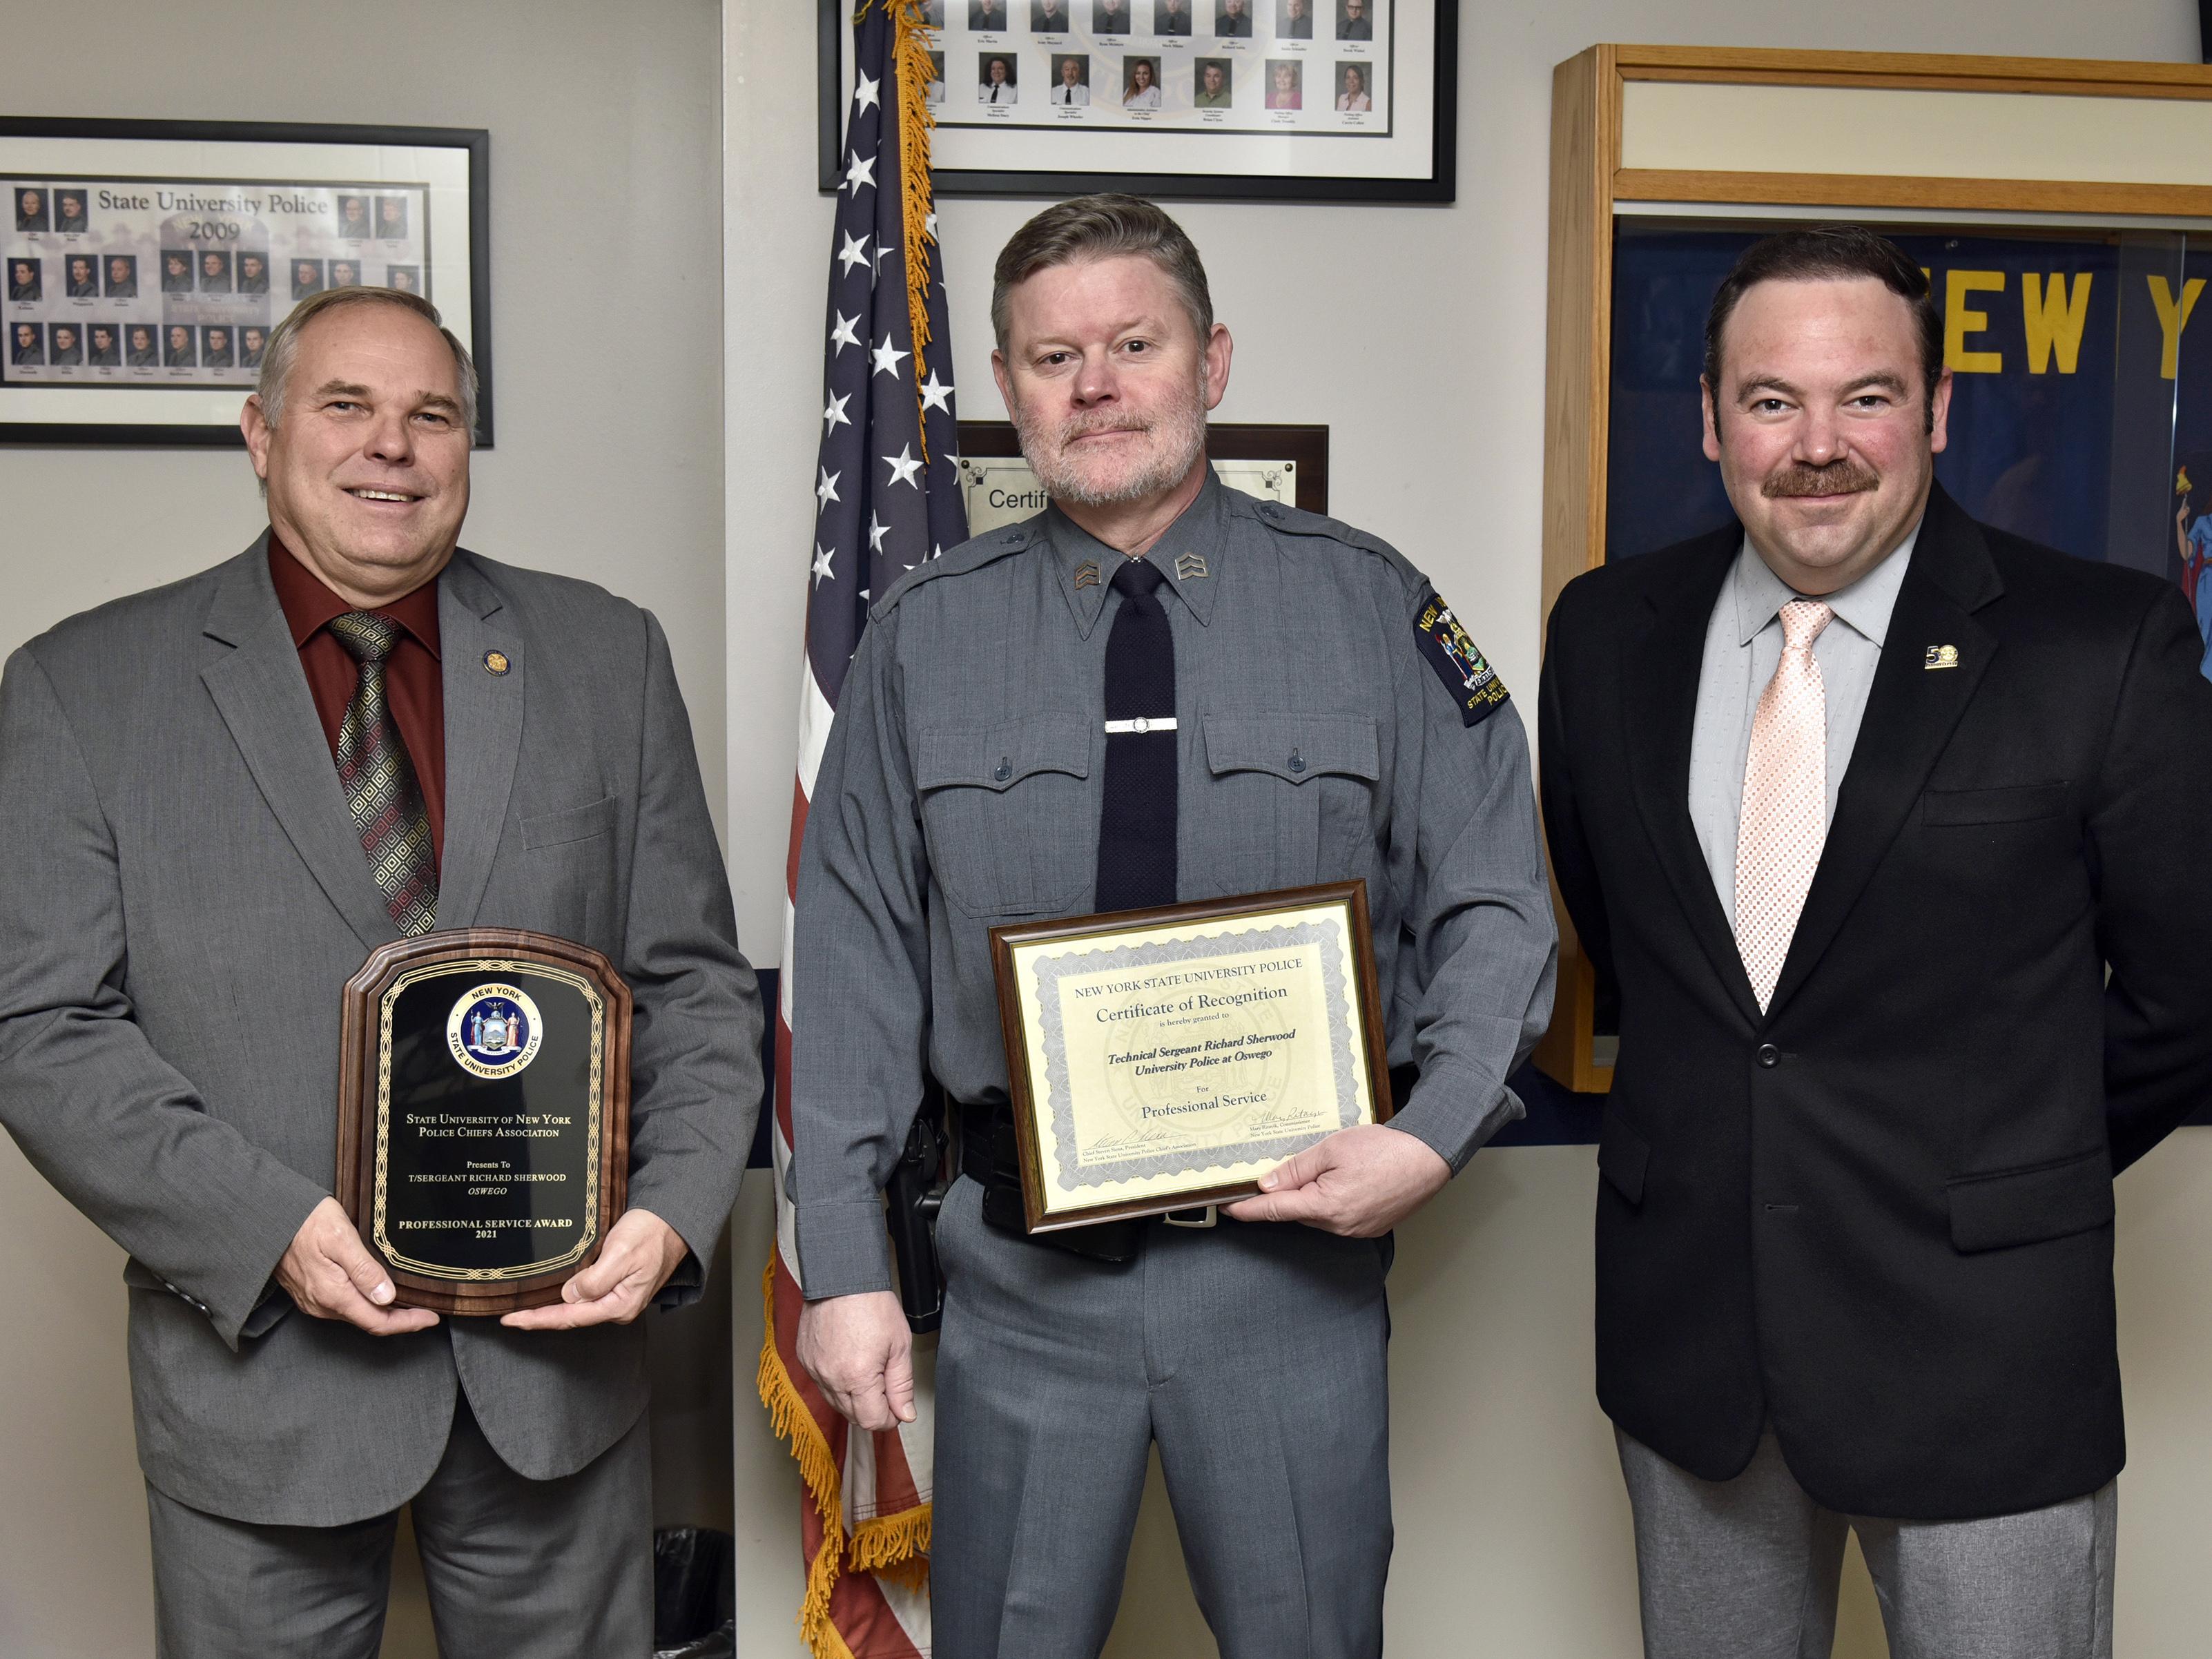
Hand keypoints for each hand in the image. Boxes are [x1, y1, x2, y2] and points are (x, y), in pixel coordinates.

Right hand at [276, 1195, 439, 1335]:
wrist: (269, 1218)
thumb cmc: (306, 1222)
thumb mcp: (342, 1239)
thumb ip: (364, 1270)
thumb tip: (387, 1297)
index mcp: (334, 1295)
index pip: (378, 1322)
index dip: (407, 1323)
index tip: (431, 1317)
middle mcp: (323, 1305)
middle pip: (369, 1322)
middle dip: (400, 1319)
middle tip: (426, 1309)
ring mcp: (315, 1302)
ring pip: (356, 1315)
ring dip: (383, 1313)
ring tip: (409, 1301)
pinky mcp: (310, 1294)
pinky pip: (344, 1307)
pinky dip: (366, 1305)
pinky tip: (378, 1293)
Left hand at [500, 1208, 688, 1330]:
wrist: (674, 1219)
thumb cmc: (652, 1233)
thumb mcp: (620, 1254)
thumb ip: (594, 1280)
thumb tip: (569, 1296)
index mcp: (620, 1305)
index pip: (570, 1317)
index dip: (537, 1320)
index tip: (511, 1320)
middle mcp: (619, 1306)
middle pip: (572, 1316)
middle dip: (541, 1317)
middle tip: (510, 1316)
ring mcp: (619, 1297)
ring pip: (578, 1307)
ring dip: (552, 1307)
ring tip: (525, 1307)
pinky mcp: (618, 1285)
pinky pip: (587, 1295)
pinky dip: (566, 1295)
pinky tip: (552, 1292)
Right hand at [796, 1290, 914, 1430]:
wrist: (843, 1279)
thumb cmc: (873, 1305)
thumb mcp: (900, 1345)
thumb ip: (902, 1385)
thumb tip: (905, 1414)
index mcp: (857, 1377)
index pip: (871, 1420)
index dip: (889, 1418)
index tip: (896, 1408)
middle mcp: (831, 1378)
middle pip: (852, 1416)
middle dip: (872, 1409)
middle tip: (885, 1388)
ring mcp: (814, 1370)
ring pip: (836, 1403)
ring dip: (854, 1398)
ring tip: (868, 1371)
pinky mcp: (805, 1360)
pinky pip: (822, 1384)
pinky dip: (836, 1383)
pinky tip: (849, 1363)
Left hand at [1223, 1123, 1450, 1236]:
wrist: (1429, 1155)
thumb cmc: (1385, 1149)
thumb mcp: (1332, 1149)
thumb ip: (1296, 1169)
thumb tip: (1267, 1184)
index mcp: (1326, 1206)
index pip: (1275, 1210)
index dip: (1247, 1210)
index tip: (1226, 1208)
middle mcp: (1340, 1226)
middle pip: (1296, 1212)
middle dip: (1284, 1194)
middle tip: (1276, 1170)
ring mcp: (1357, 1230)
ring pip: (1317, 1215)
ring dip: (1310, 1196)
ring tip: (1324, 1168)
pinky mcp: (1369, 1227)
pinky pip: (1337, 1217)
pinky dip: (1329, 1202)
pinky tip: (1340, 1180)